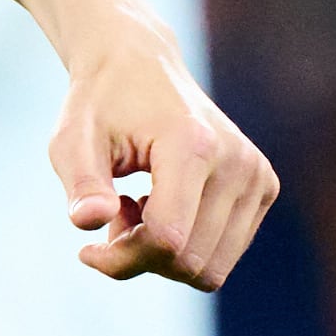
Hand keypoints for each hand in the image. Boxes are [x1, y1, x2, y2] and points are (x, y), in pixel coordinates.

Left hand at [53, 30, 277, 288]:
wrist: (140, 66)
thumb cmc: (99, 106)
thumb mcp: (71, 141)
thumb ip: (80, 183)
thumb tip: (86, 222)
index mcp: (193, 146)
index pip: (167, 238)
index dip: (121, 259)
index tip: (86, 250)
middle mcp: (238, 163)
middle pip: (190, 262)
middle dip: (138, 258)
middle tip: (110, 219)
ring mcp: (258, 177)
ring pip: (210, 268)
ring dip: (162, 255)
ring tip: (134, 209)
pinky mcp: (264, 188)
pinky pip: (222, 255)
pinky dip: (185, 247)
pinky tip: (158, 205)